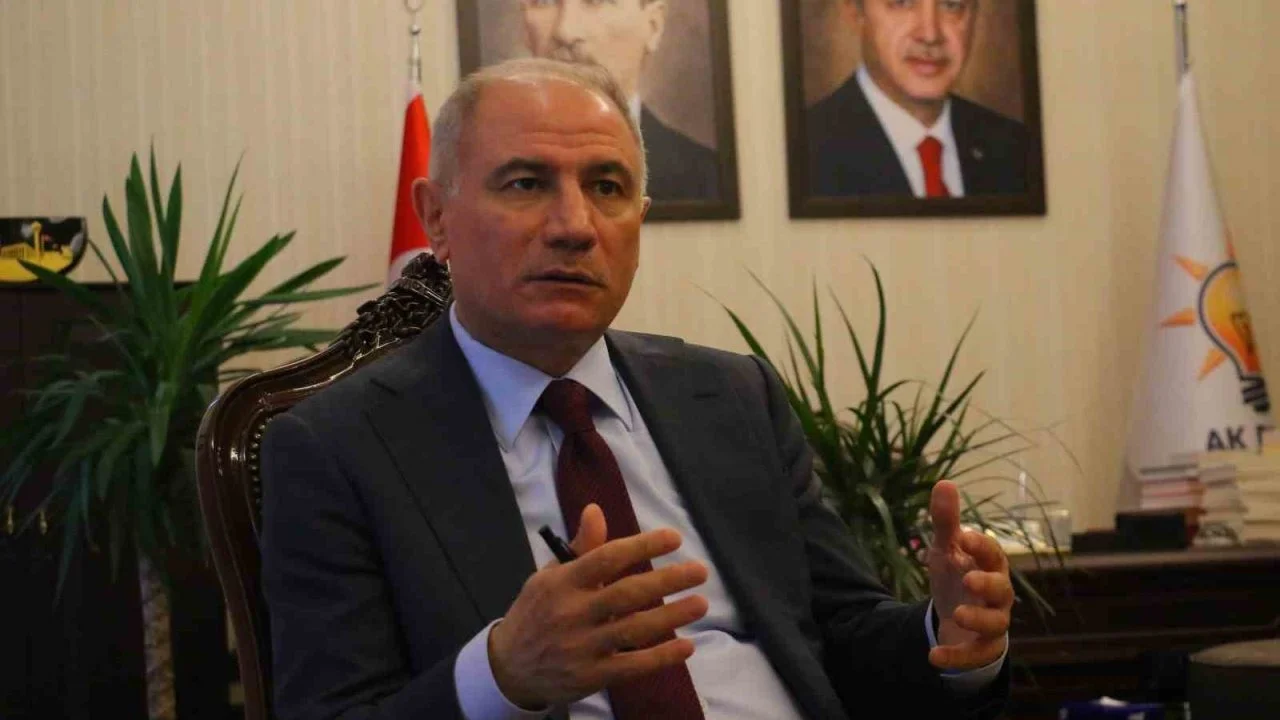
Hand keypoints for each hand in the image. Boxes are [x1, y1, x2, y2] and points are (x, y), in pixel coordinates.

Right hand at [487, 504, 709, 708]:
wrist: (509, 668)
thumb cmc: (537, 613)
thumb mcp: (550, 577)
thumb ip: (580, 548)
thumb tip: (595, 510)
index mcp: (563, 582)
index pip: (606, 558)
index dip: (642, 546)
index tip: (674, 538)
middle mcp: (573, 613)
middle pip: (626, 594)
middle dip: (666, 580)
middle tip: (700, 571)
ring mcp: (582, 647)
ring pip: (634, 630)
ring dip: (671, 616)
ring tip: (701, 604)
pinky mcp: (591, 676)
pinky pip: (632, 666)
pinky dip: (661, 657)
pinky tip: (686, 646)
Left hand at [925, 481, 1012, 671]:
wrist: (958, 614)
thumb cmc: (957, 575)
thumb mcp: (946, 549)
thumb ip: (945, 521)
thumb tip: (944, 482)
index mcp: (989, 565)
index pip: (992, 553)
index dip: (981, 545)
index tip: (964, 536)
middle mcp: (997, 593)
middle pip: (1002, 589)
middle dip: (988, 583)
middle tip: (969, 578)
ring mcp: (993, 621)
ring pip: (995, 623)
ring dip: (978, 618)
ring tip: (957, 612)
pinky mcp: (983, 647)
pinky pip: (976, 654)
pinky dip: (957, 656)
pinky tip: (934, 656)